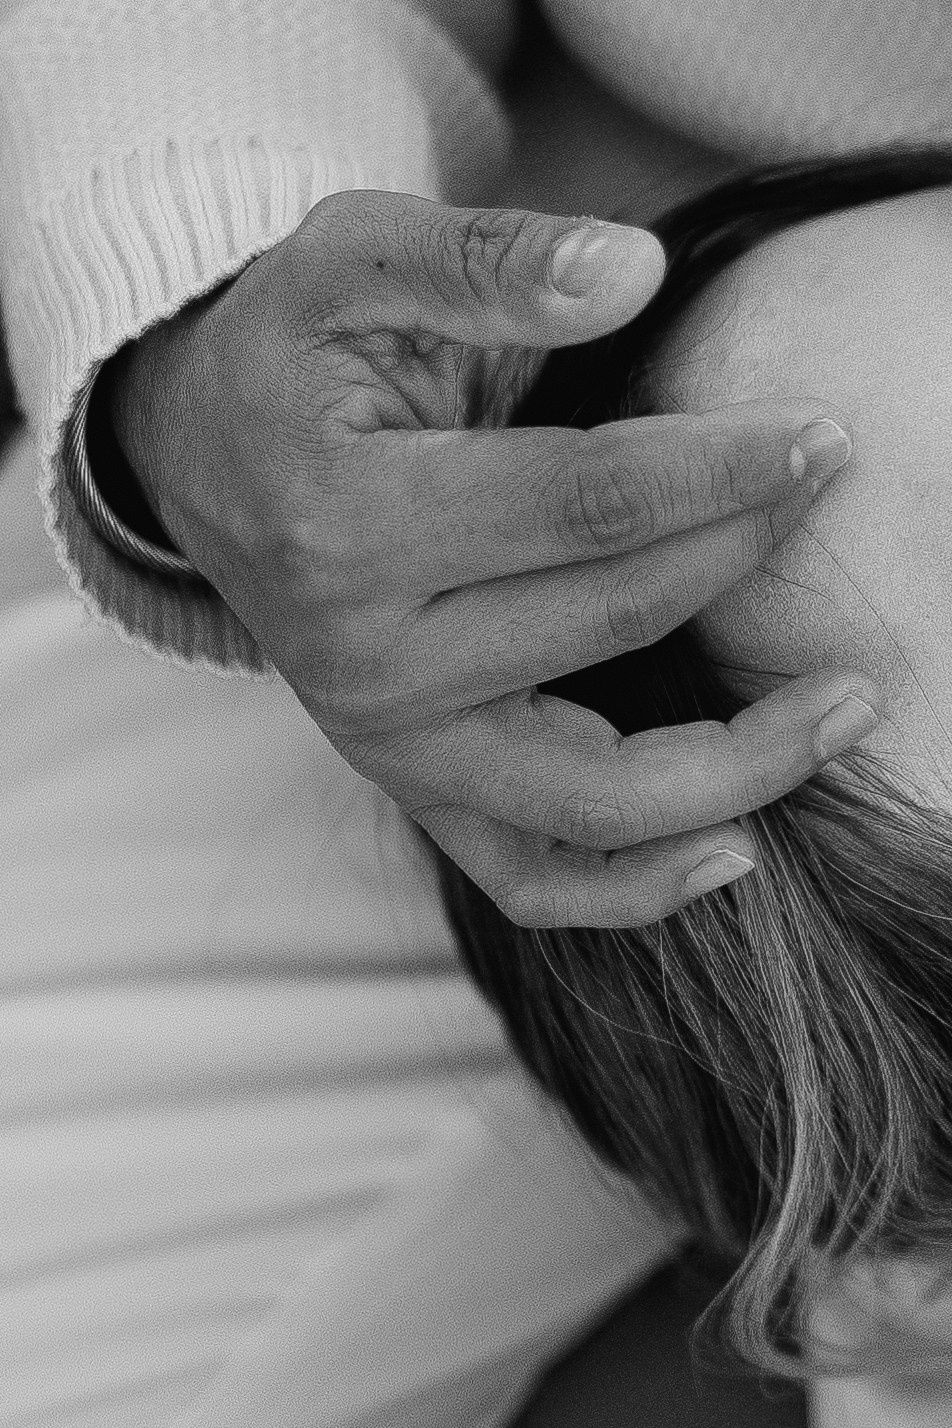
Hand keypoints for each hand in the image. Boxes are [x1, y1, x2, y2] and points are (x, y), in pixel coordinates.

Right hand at [106, 189, 880, 927]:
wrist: (206, 467)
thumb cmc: (289, 361)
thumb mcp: (349, 261)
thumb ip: (484, 261)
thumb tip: (634, 275)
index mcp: (346, 523)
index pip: (583, 503)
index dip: (721, 471)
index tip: (821, 440)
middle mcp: (364, 662)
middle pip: (608, 623)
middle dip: (740, 550)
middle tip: (825, 483)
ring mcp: (389, 745)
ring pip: (592, 798)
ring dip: (740, 762)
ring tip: (847, 705)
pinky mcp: (414, 788)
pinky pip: (533, 878)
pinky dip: (637, 886)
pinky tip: (736, 846)